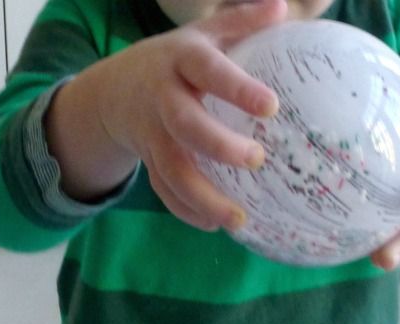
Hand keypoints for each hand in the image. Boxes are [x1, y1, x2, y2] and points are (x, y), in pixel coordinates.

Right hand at [95, 0, 286, 230]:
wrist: (114, 90)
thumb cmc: (174, 62)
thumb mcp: (202, 35)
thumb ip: (240, 22)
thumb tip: (284, 8)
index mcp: (182, 61)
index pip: (209, 71)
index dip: (236, 89)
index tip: (271, 107)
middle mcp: (163, 99)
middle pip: (186, 126)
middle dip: (219, 146)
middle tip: (257, 160)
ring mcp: (153, 135)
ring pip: (172, 170)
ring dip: (203, 198)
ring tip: (238, 220)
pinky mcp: (149, 161)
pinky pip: (164, 190)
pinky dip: (187, 211)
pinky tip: (216, 226)